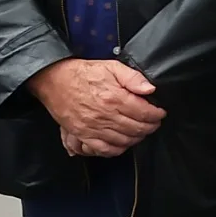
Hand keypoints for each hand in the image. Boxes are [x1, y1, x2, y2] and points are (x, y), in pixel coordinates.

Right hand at [30, 58, 164, 157]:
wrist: (55, 80)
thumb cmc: (84, 73)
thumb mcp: (112, 67)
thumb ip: (133, 78)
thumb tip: (151, 89)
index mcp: (114, 98)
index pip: (144, 113)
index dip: (156, 115)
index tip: (160, 113)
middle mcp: (105, 115)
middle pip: (136, 128)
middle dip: (150, 127)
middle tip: (154, 123)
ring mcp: (93, 127)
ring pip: (123, 140)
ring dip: (137, 138)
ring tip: (142, 131)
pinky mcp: (82, 134)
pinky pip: (103, 149)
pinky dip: (117, 149)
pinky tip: (123, 143)